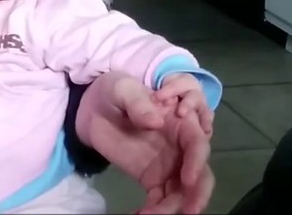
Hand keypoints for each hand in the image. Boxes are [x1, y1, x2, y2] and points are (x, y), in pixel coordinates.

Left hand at [77, 71, 214, 214]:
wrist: (92, 109)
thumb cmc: (114, 91)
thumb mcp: (123, 88)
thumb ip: (138, 101)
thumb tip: (155, 121)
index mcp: (180, 122)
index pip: (197, 143)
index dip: (197, 161)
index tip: (187, 179)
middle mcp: (180, 147)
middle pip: (199, 173)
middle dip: (197, 194)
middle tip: (188, 211)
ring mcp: (168, 166)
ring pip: (181, 191)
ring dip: (173, 207)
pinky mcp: (153, 179)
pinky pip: (160, 200)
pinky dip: (155, 211)